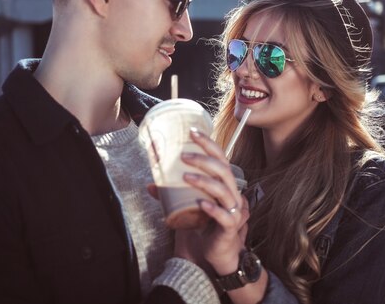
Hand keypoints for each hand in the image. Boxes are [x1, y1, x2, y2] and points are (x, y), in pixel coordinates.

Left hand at [178, 128, 249, 275]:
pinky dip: (212, 208)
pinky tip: (201, 204)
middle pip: (223, 169)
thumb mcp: (188, 205)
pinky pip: (224, 215)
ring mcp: (233, 209)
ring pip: (224, 190)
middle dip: (204, 159)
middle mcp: (232, 193)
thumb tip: (151, 184)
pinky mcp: (230, 227)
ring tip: (185, 176)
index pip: (220, 157)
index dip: (208, 143)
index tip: (193, 132)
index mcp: (224, 183)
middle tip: (184, 156)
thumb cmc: (206, 222)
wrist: (217, 251)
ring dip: (204, 181)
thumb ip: (172, 194)